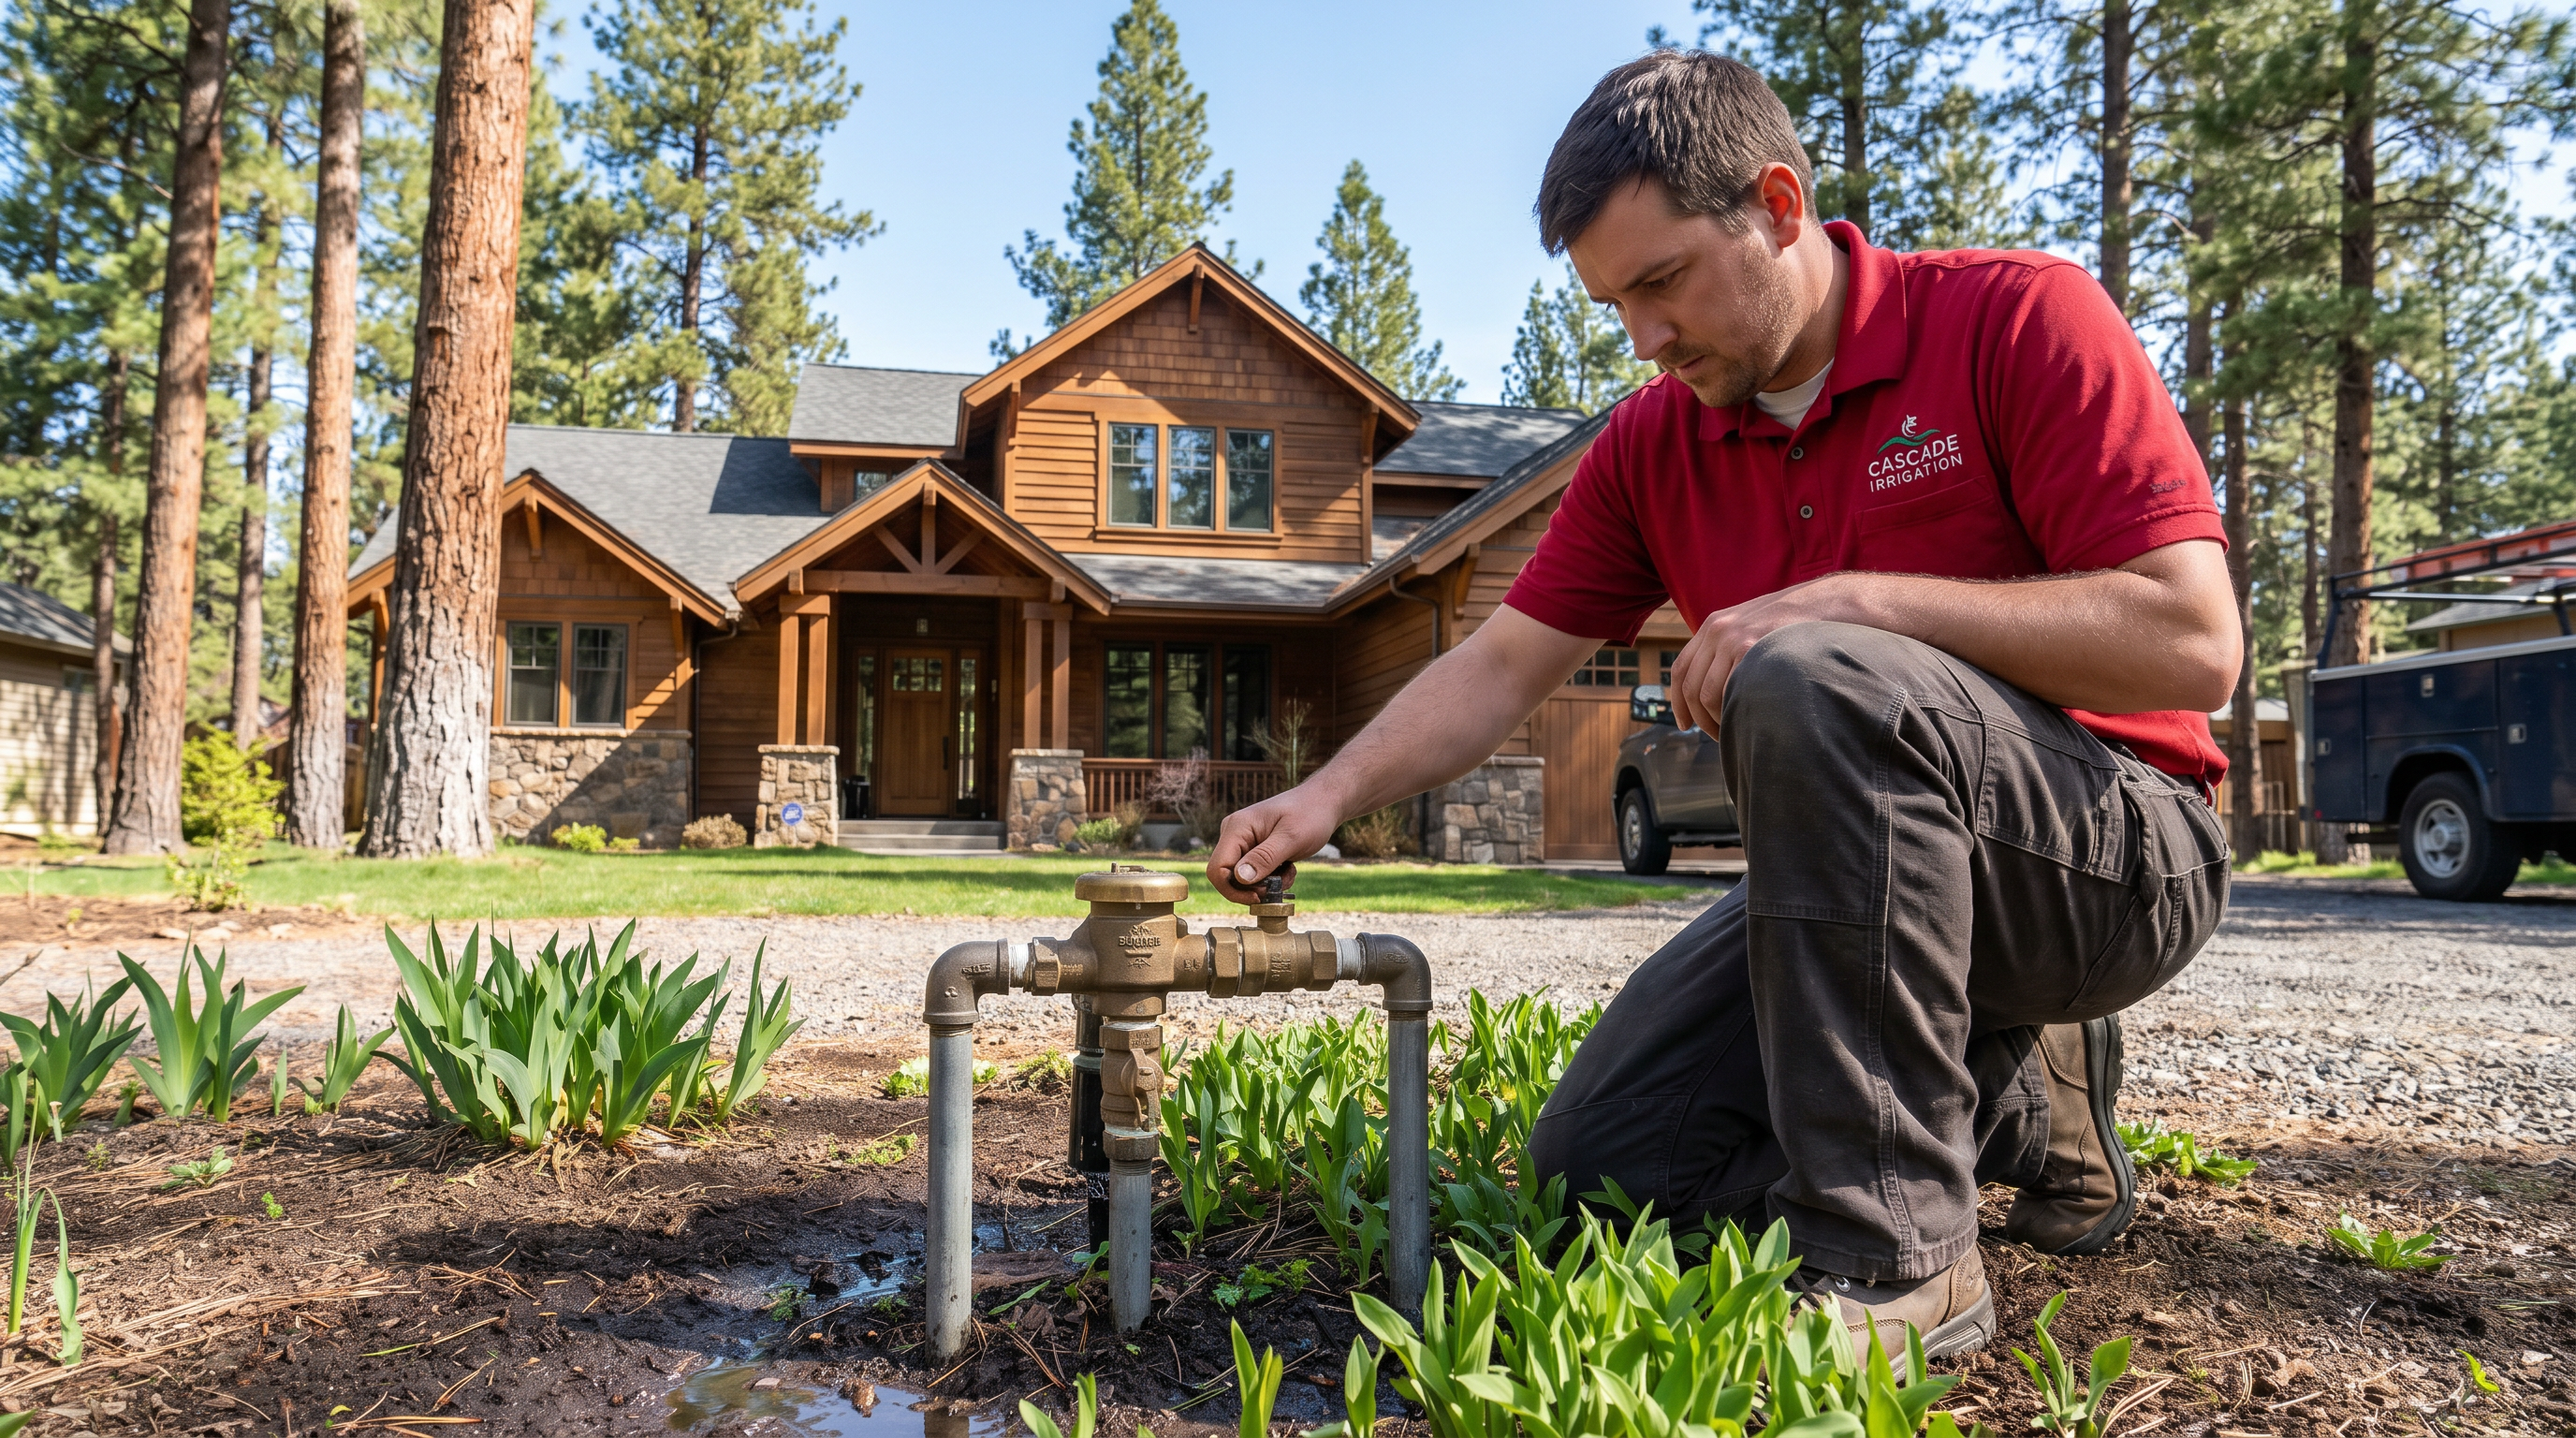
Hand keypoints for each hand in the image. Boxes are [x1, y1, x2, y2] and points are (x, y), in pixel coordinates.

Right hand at [1206, 784, 1343, 903]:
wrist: (1323, 803)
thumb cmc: (1310, 814)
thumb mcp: (1291, 838)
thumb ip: (1265, 858)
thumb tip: (1240, 878)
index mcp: (1237, 828)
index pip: (1217, 869)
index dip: (1233, 890)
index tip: (1260, 896)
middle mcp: (1233, 834)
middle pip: (1228, 877)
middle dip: (1255, 887)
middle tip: (1282, 881)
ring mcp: (1242, 842)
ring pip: (1243, 879)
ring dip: (1266, 883)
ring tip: (1289, 871)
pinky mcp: (1253, 849)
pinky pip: (1253, 874)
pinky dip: (1271, 878)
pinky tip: (1288, 867)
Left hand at [1667, 574, 1869, 731]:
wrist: (1828, 602)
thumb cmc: (1795, 622)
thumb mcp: (1752, 625)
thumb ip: (1730, 649)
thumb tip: (1716, 687)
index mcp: (1713, 625)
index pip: (1681, 669)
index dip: (1678, 702)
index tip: (1684, 724)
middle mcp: (1717, 631)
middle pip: (1692, 687)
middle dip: (1700, 719)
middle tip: (1718, 736)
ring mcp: (1733, 639)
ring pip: (1708, 695)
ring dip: (1718, 721)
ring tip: (1736, 732)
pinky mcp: (1752, 650)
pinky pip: (1730, 692)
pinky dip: (1734, 713)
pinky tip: (1748, 722)